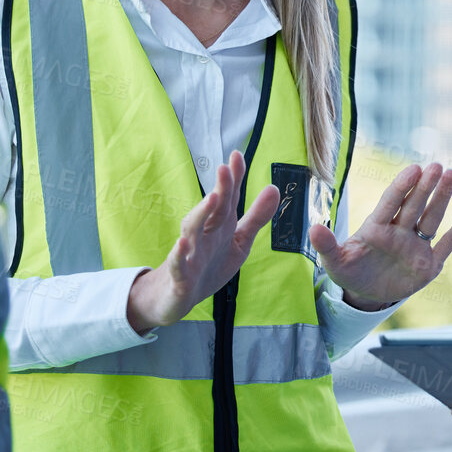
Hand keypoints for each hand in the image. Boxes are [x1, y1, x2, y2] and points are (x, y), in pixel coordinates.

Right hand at [127, 151, 278, 333]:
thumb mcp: (238, 241)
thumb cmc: (209, 264)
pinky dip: (179, 255)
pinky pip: (178, 264)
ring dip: (201, 214)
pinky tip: (181, 244)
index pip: (227, 198)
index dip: (233, 178)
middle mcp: (203, 234)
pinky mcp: (179, 277)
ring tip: (212, 198)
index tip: (237, 155)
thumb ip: (256, 217)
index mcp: (219, 225)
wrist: (176, 297)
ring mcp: (189, 254)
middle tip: (225, 168)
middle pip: (212, 210)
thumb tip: (274, 188)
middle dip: (220, 189)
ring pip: (192, 231)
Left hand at [311, 162, 451, 310]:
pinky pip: (446, 244)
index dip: (402, 186)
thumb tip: (312, 228)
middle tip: (437, 166)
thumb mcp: (335, 262)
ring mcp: (416, 246)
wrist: (367, 294)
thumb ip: (326, 246)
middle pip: (414, 205)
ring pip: (431, 218)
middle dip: (426, 187)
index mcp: (376, 228)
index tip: (414, 169)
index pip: (391, 203)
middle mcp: (399, 232)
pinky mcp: (429, 264)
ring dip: (442, 198)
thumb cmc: (351, 271)